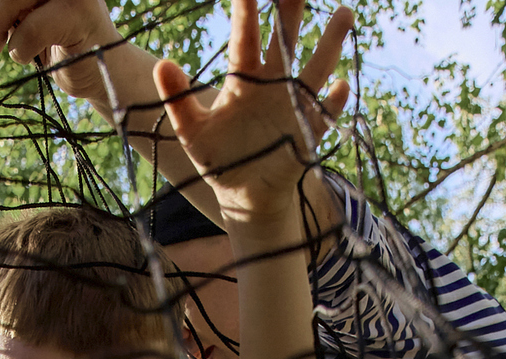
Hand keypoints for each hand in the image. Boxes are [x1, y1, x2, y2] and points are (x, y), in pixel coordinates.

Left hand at [0, 0, 118, 102]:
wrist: (104, 71)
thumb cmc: (62, 42)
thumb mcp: (30, 12)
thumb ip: (12, 2)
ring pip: (13, 0)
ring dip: (3, 30)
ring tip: (11, 48)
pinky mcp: (79, 14)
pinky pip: (30, 30)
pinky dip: (20, 50)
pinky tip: (29, 57)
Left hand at [155, 0, 352, 227]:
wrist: (243, 194)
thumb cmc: (218, 158)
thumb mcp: (192, 131)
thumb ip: (178, 99)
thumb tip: (162, 64)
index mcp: (243, 79)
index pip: (246, 38)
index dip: (247, 12)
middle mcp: (272, 84)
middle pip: (285, 40)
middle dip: (291, 10)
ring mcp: (293, 105)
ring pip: (315, 68)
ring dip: (330, 43)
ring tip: (344, 14)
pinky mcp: (308, 131)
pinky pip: (324, 114)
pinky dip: (333, 102)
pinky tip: (340, 86)